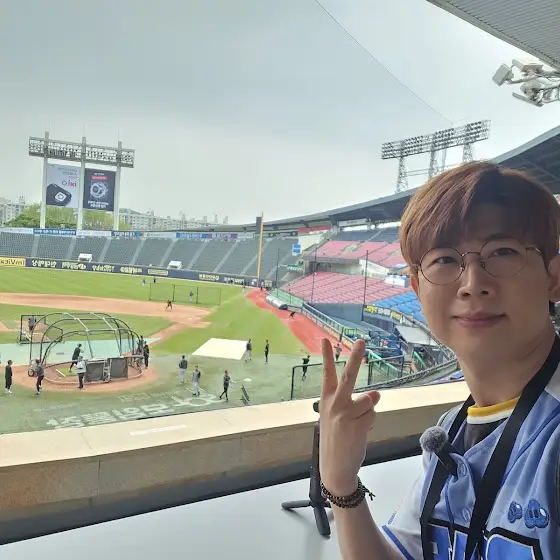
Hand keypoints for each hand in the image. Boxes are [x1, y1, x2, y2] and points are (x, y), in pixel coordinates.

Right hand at [319, 338, 380, 496]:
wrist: (334, 467)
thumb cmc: (337, 439)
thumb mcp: (338, 418)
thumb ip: (355, 403)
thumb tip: (376, 395)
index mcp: (326, 400)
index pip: (327, 374)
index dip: (326, 356)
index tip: (325, 339)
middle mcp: (334, 404)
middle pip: (348, 376)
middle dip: (355, 358)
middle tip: (361, 341)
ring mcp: (345, 414)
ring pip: (369, 401)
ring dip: (368, 412)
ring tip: (356, 426)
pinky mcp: (357, 425)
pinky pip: (373, 415)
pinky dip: (370, 422)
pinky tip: (359, 433)